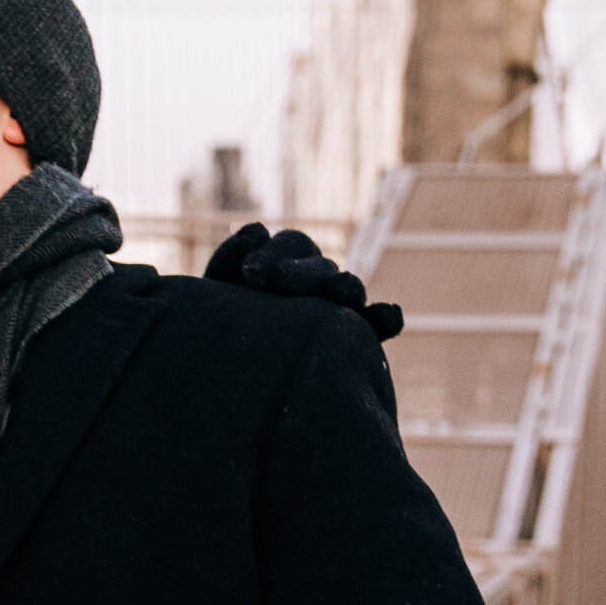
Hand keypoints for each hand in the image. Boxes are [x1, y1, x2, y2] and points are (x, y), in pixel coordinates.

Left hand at [205, 221, 401, 340]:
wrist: (226, 375)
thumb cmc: (218, 327)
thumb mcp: (216, 294)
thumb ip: (232, 259)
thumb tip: (258, 230)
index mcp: (287, 261)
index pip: (292, 246)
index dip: (273, 254)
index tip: (250, 273)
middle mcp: (317, 281)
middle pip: (321, 266)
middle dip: (302, 272)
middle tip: (278, 282)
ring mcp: (339, 309)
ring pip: (349, 291)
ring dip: (346, 287)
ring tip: (340, 290)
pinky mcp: (357, 341)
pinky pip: (377, 327)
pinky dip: (385, 318)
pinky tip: (389, 315)